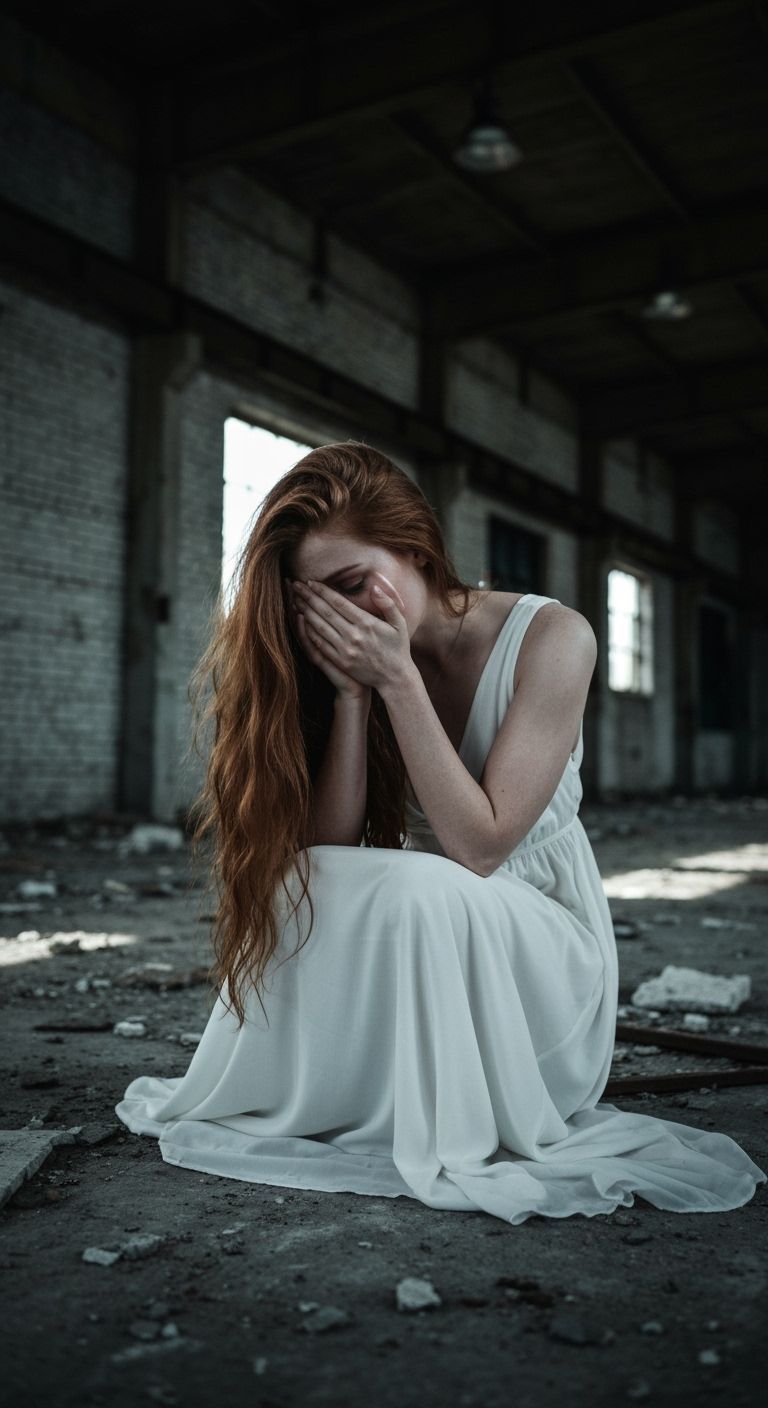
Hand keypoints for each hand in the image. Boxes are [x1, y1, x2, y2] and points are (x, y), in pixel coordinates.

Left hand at [286, 571, 411, 694]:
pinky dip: (309, 632)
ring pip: (320, 627)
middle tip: (296, 586)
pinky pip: (321, 644)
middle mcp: (354, 635)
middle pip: (326, 612)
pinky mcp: (341, 661)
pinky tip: (302, 622)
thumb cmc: (398, 648)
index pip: (339, 603)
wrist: (394, 678)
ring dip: (306, 612)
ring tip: (295, 600)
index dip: (323, 591)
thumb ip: (388, 603)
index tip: (311, 582)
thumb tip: (374, 587)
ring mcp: (346, 650)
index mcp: (367, 623)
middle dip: (309, 597)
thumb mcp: (400, 623)